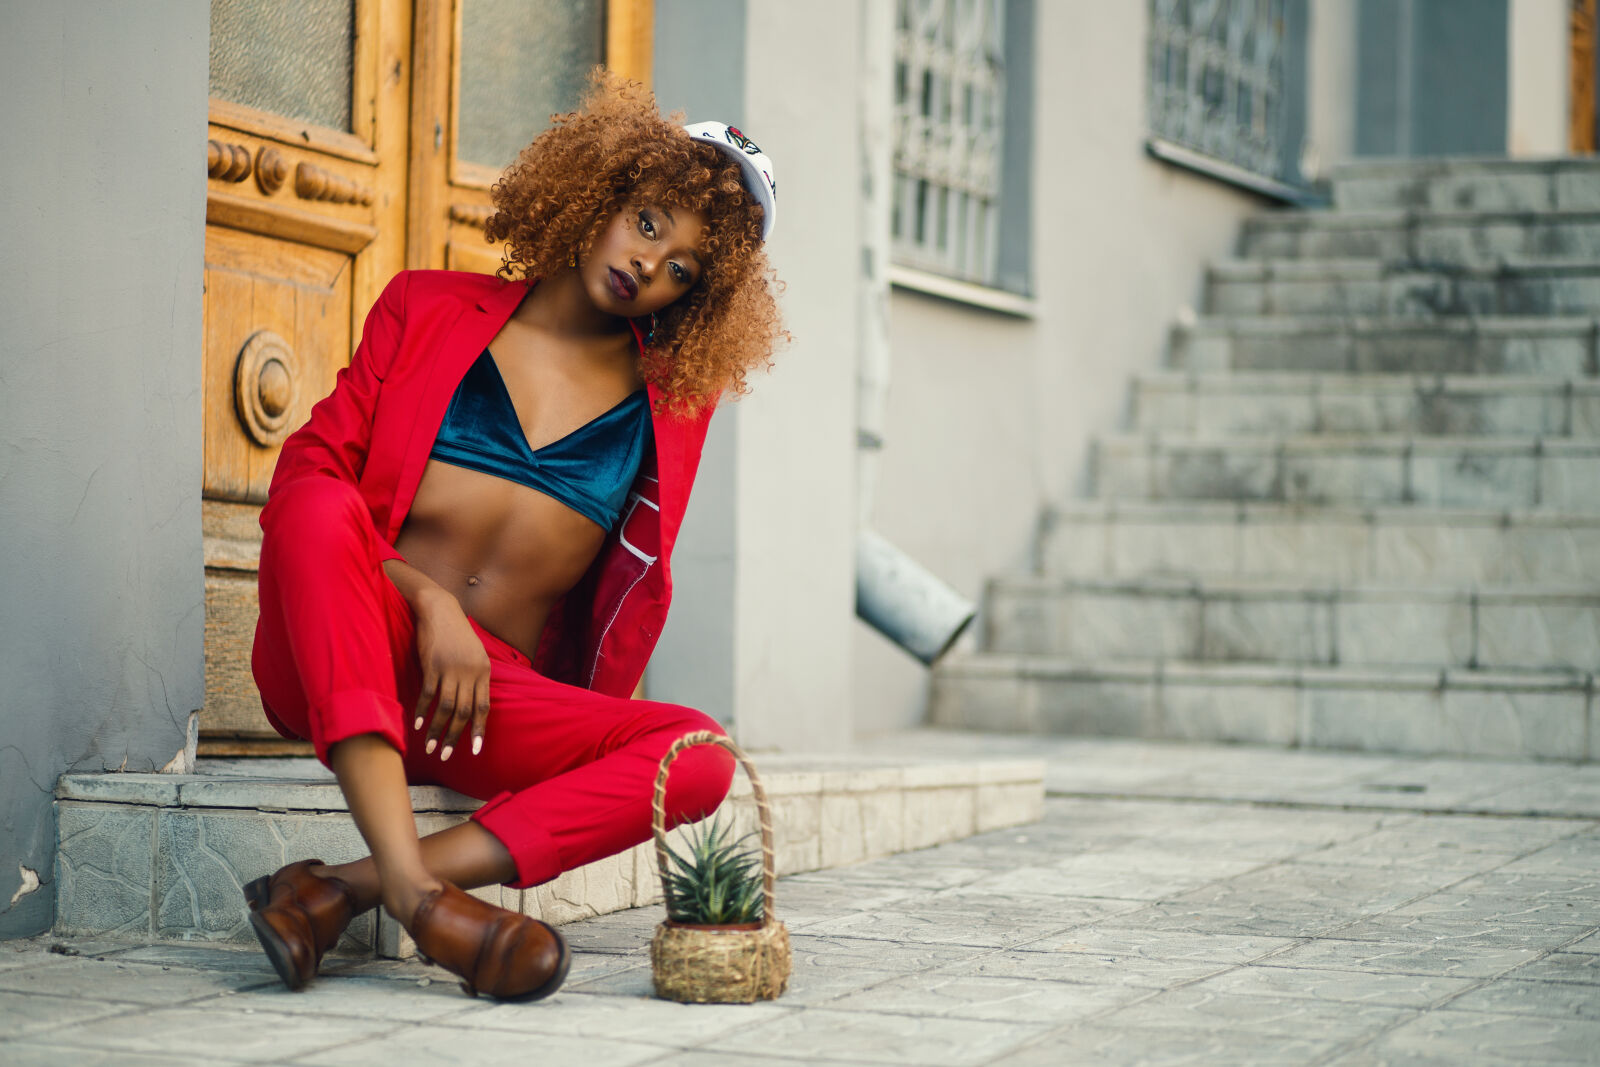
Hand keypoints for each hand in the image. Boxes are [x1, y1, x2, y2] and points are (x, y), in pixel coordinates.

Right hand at [411, 589, 491, 761]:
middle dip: (455, 737)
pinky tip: (417, 725)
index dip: (478, 730)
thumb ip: (476, 678)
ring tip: (430, 748)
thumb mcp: (475, 654)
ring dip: (437, 730)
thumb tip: (473, 705)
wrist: (440, 609)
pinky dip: (423, 712)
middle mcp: (470, 672)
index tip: (474, 750)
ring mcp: (451, 668)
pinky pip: (428, 694)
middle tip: (446, 756)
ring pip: (445, 707)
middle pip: (463, 712)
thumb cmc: (457, 634)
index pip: (483, 707)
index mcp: (483, 671)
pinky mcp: (432, 665)